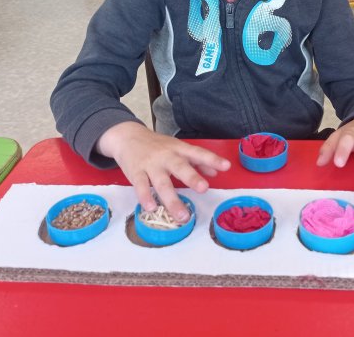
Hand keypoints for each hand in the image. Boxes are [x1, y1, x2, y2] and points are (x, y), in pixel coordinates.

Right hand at [97, 121, 230, 220]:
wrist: (127, 136)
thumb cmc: (157, 146)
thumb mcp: (178, 148)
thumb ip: (197, 161)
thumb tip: (215, 173)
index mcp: (179, 149)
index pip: (198, 153)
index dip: (212, 159)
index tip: (226, 166)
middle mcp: (166, 156)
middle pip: (180, 167)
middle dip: (192, 177)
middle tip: (204, 189)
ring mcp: (150, 165)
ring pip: (162, 183)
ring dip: (172, 200)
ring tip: (182, 216)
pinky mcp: (135, 172)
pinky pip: (140, 186)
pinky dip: (146, 197)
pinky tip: (152, 208)